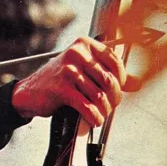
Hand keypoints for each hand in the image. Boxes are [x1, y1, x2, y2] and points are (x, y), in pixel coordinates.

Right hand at [11, 37, 137, 126]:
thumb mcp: (84, 71)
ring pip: (99, 95)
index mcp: (84, 45)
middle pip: (109, 80)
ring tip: (100, 115)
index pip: (115, 61)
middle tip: (109, 106)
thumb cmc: (58, 80)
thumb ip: (110, 74)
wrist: (29, 92)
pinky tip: (93, 120)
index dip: (121, 80)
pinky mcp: (61, 88)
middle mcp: (76, 54)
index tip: (117, 90)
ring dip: (103, 110)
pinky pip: (86, 106)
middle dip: (113, 98)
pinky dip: (93, 116)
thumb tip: (137, 83)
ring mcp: (68, 70)